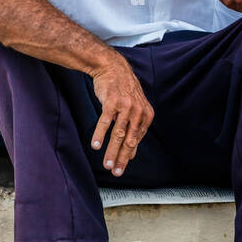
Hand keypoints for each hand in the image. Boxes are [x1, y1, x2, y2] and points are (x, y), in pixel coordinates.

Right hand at [90, 55, 154, 176]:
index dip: (128, 157)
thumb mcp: (134, 109)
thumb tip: (133, 154)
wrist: (113, 68)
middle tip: (116, 172)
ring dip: (111, 151)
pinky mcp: (112, 102)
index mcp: (146, 115)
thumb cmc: (123, 91)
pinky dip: (99, 135)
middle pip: (129, 140)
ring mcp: (125, 107)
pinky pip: (105, 122)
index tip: (120, 169)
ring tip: (107, 164)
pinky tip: (95, 146)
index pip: (136, 141)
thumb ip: (134, 130)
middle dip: (121, 158)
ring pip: (118, 134)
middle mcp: (138, 112)